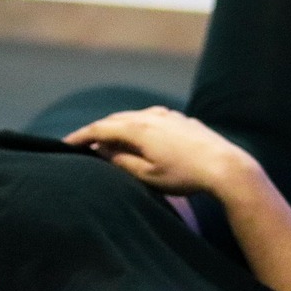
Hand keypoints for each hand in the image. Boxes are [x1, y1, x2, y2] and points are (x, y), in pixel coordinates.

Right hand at [63, 106, 255, 195]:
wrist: (225, 167)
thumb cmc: (185, 175)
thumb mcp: (148, 176)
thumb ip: (122, 162)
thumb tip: (103, 151)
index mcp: (138, 128)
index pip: (101, 128)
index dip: (81, 136)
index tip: (65, 144)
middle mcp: (151, 115)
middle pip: (115, 119)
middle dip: (97, 130)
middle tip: (83, 143)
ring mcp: (168, 115)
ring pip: (134, 117)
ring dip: (118, 127)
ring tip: (108, 140)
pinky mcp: (182, 120)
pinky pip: (150, 118)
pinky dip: (136, 125)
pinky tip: (139, 135)